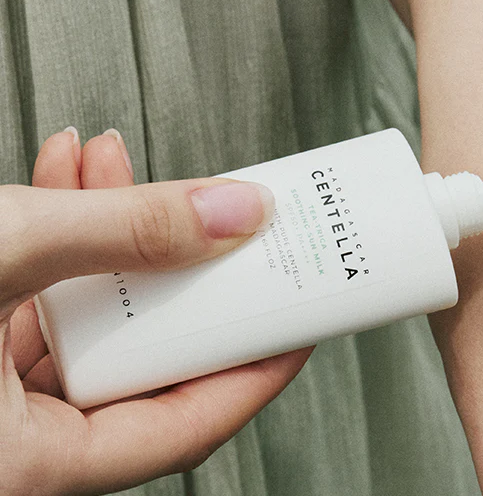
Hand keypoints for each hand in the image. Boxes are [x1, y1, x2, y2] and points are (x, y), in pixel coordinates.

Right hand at [0, 129, 311, 494]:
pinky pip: (40, 303)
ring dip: (109, 236)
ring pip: (92, 320)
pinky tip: (68, 184)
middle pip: (145, 362)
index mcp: (30, 463)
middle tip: (222, 231)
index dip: (255, 372)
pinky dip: (59, 244)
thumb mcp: (1, 250)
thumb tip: (232, 215)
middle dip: (177, 271)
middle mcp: (19, 442)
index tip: (298, 326)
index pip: (185, 428)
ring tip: (121, 174)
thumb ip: (122, 231)